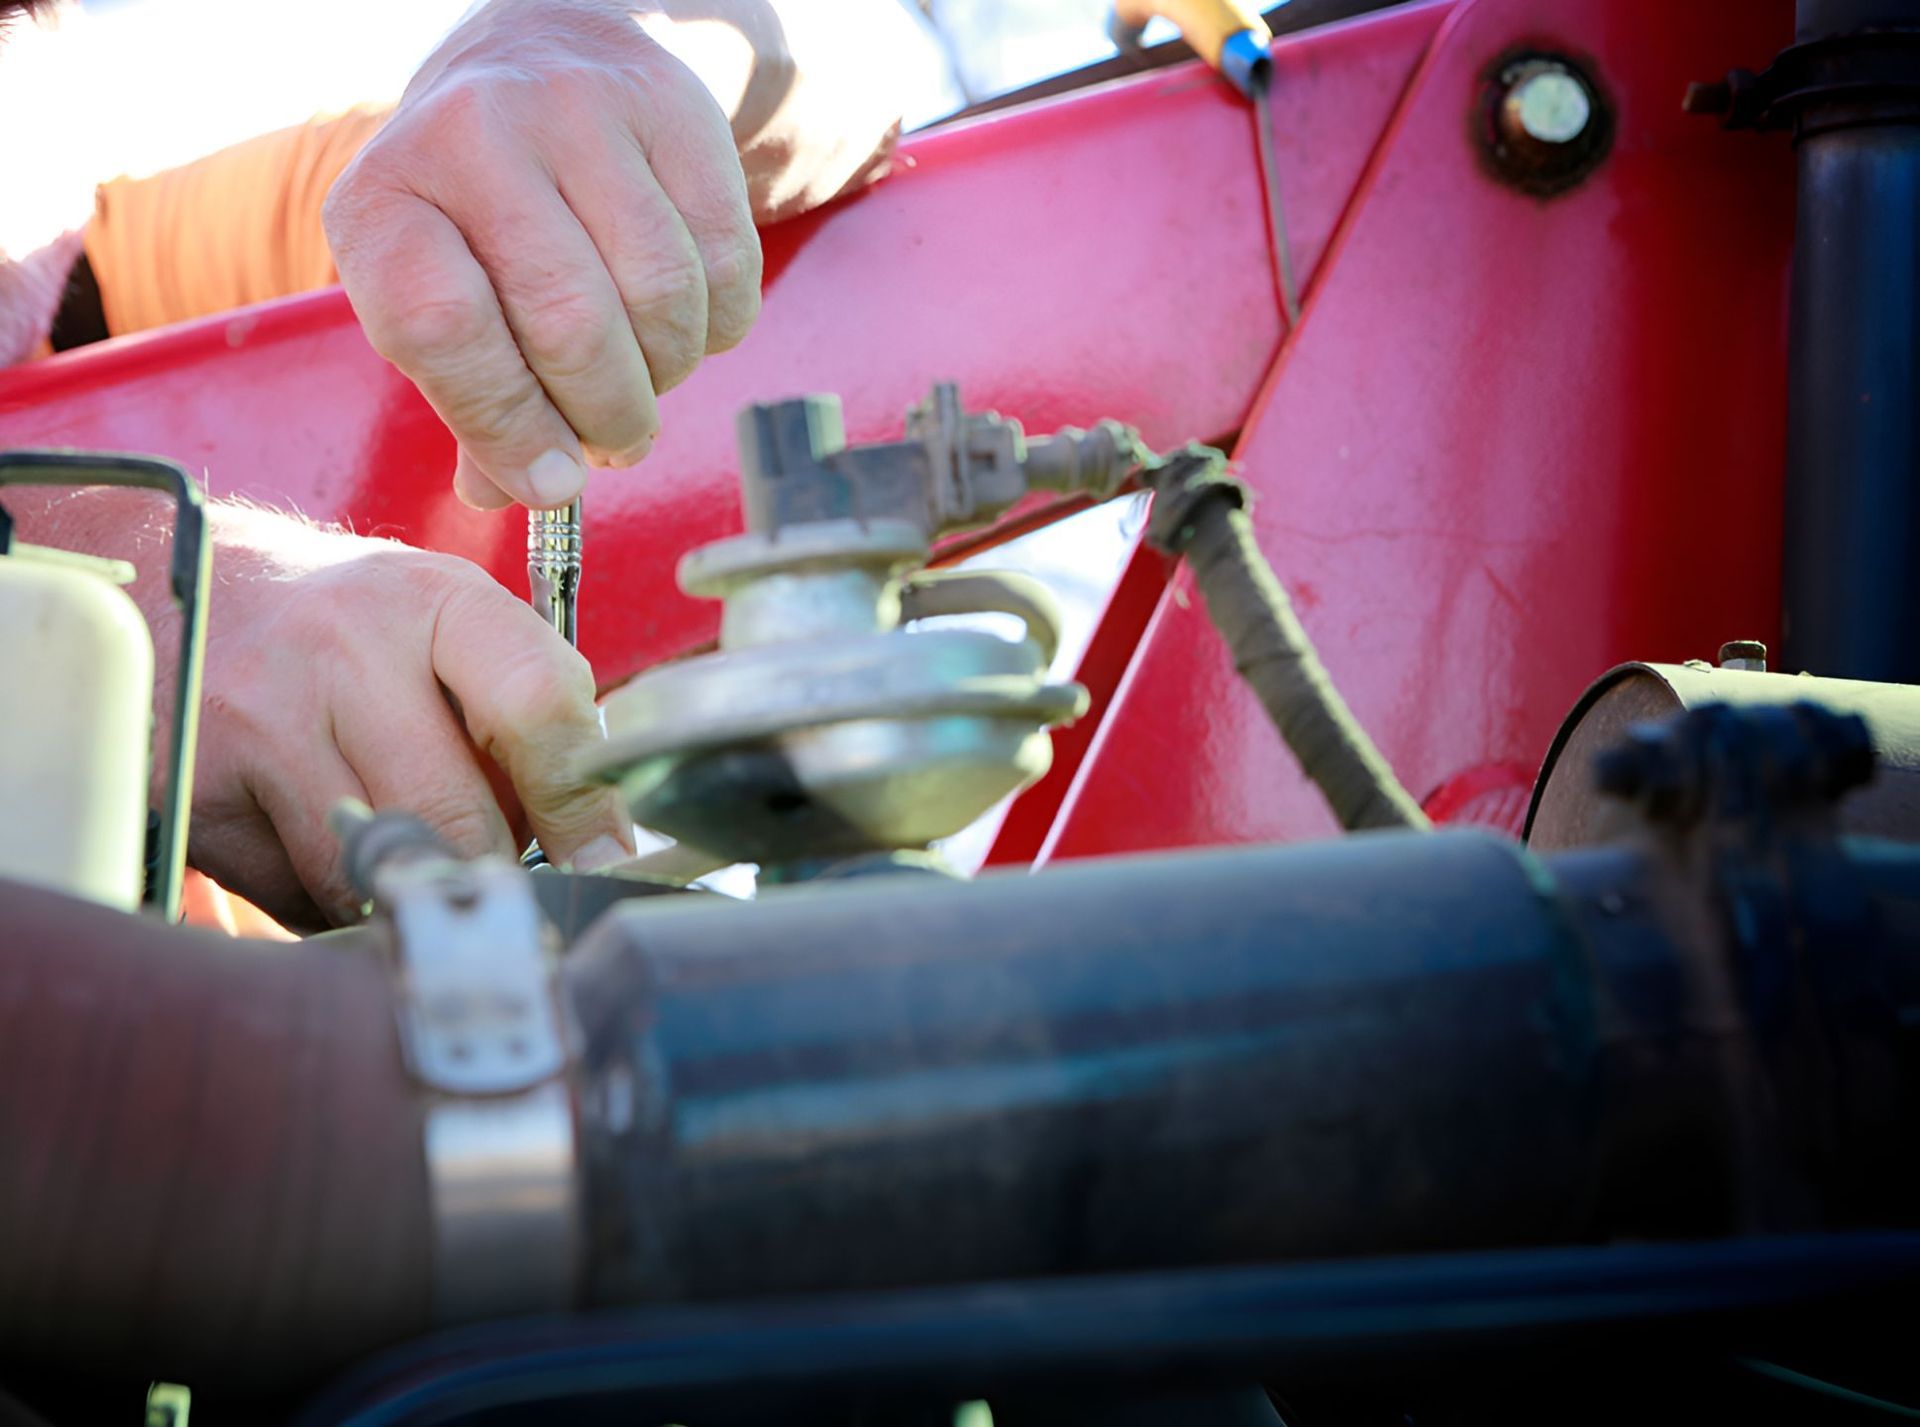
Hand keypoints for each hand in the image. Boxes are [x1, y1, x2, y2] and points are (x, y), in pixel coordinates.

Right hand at [166, 504, 632, 929]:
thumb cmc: (359, 627)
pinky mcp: (200, 791)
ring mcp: (261, 719)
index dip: (580, 806)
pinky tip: (332, 856)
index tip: (603, 864)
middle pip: (455, 814)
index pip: (536, 706)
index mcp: (434, 600)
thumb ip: (533, 716)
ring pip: (373, 870)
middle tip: (511, 894)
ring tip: (414, 862)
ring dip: (411, 893)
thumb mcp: (452, 626)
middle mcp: (343, 649)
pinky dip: (332, 903)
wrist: (188, 590)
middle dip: (493, 872)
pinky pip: (295, 896)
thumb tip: (596, 849)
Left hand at [323, 0, 762, 510]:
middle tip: (618, 442)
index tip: (552, 484)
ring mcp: (576, 110)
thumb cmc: (483, 215)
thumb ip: (472, 405)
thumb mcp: (443, 297)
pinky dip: (717, 325)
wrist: (549, 57)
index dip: (506, 425)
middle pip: (568, 322)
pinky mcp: (672, 110)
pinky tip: (686, 322)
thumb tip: (517, 494)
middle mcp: (471, 135)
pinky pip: (725, 261)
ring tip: (647, 374)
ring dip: (666, 372)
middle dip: (607, 414)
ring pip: (659, 296)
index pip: (442, 330)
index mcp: (386, 200)